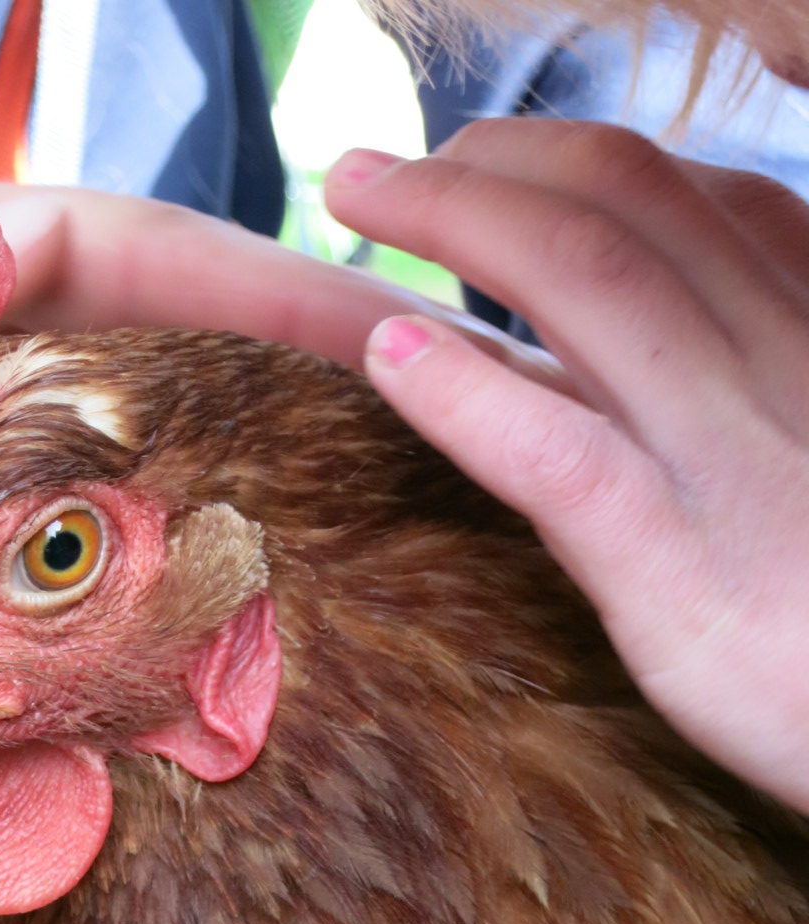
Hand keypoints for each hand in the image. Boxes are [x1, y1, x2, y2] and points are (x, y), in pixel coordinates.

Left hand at [0, 159, 452, 645]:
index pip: (108, 252)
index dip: (250, 287)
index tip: (376, 336)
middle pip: (124, 366)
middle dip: (254, 411)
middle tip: (384, 482)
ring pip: (77, 488)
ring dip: (180, 532)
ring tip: (299, 586)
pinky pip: (0, 590)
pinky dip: (72, 628)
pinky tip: (131, 668)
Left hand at [326, 121, 808, 813]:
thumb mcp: (798, 458)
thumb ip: (706, 398)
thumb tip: (573, 368)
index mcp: (802, 334)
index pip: (688, 200)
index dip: (564, 161)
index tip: (476, 163)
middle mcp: (772, 363)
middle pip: (622, 201)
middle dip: (485, 161)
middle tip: (372, 172)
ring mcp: (725, 457)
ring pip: (586, 278)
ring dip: (453, 217)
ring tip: (355, 196)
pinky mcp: (679, 568)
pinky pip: (563, 456)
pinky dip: (466, 394)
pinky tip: (391, 353)